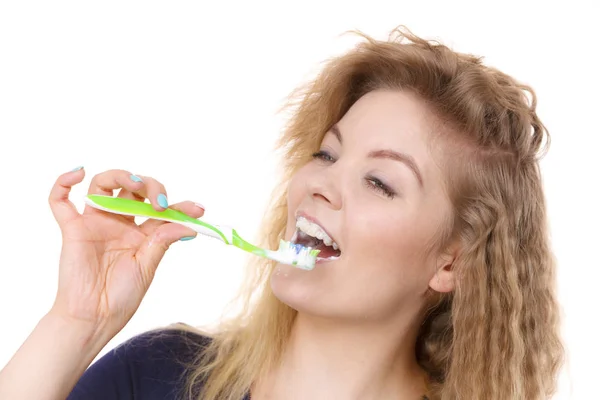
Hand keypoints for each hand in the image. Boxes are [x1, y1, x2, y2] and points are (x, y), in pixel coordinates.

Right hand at [47, 167, 203, 339]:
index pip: (161, 210)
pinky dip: (63, 182)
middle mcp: (118, 223)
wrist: (94, 318)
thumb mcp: (147, 267)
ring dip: (121, 176)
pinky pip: (60, 201)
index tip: (198, 210)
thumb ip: (162, 241)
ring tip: (136, 185)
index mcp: (140, 233)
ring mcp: (95, 223)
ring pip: (103, 185)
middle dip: (151, 187)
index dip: (180, 207)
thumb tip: (187, 225)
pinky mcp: (73, 229)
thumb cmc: (121, 297)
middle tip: (160, 203)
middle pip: (133, 189)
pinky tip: (78, 173)